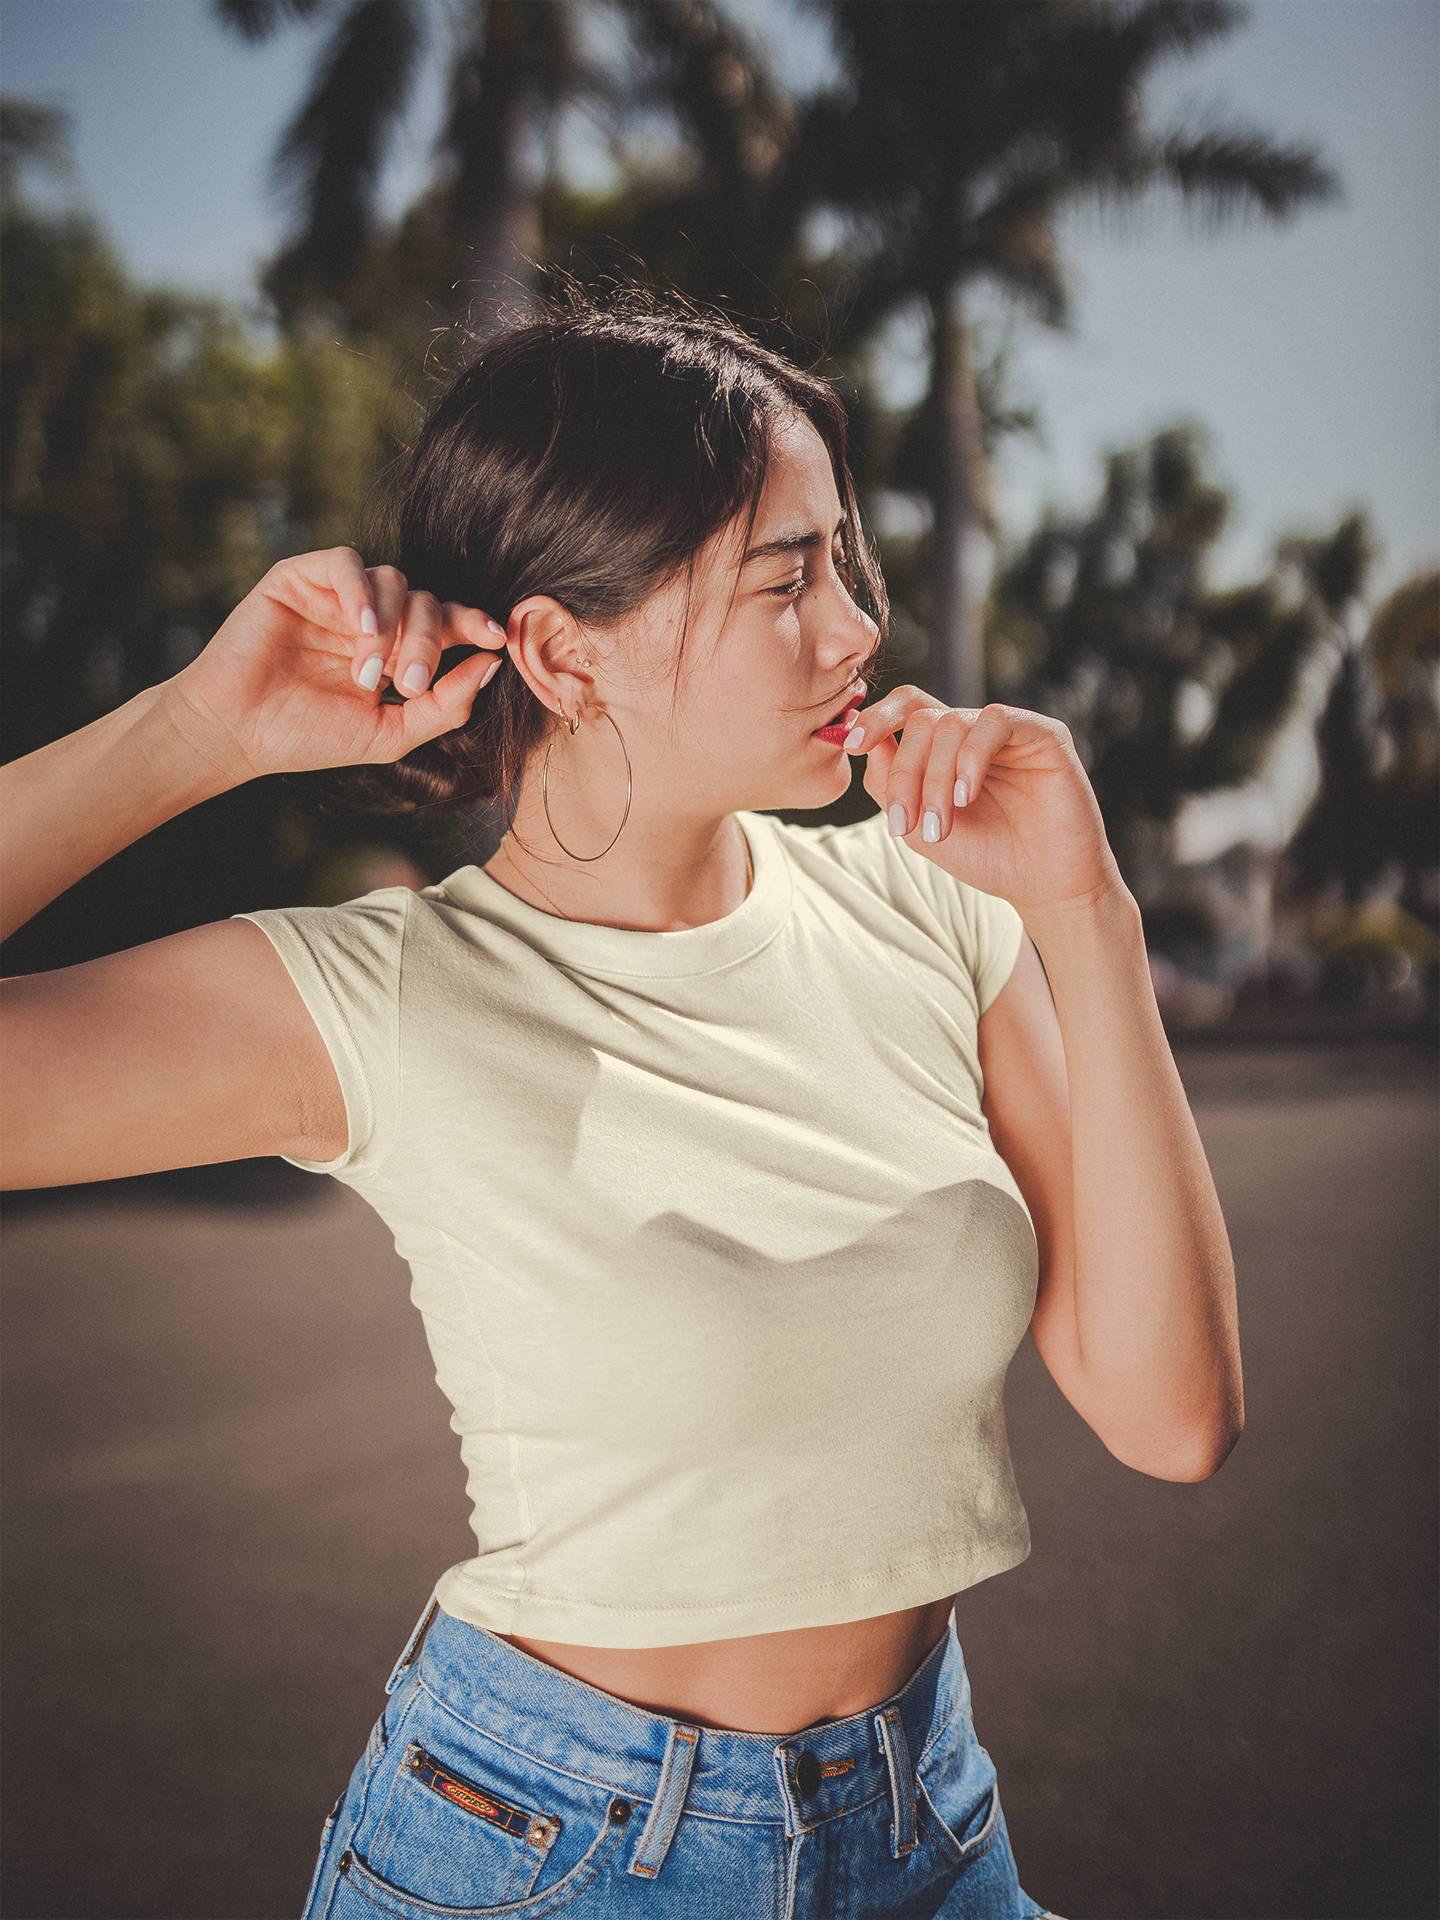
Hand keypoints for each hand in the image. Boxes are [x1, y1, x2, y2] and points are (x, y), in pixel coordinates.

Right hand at [164, 547, 505, 781]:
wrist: (237, 732)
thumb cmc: (309, 737)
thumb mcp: (391, 733)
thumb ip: (445, 705)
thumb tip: (493, 665)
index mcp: (395, 650)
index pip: (447, 622)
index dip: (474, 624)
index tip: (497, 639)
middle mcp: (370, 617)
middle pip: (425, 601)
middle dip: (429, 640)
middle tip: (410, 682)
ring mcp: (336, 596)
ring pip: (392, 579)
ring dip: (392, 626)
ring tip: (368, 672)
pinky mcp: (299, 577)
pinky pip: (346, 561)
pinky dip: (361, 591)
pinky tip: (359, 628)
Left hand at [846, 691, 1122, 917]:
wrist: (1043, 887)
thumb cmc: (986, 857)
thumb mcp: (919, 827)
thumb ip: (890, 785)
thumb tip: (867, 743)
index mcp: (946, 747)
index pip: (907, 709)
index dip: (875, 718)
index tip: (851, 745)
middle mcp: (976, 731)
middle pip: (922, 720)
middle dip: (906, 773)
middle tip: (907, 824)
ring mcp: (1010, 729)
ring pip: (951, 723)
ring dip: (935, 778)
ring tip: (939, 826)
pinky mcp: (1044, 734)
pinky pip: (995, 722)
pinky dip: (970, 759)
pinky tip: (966, 797)